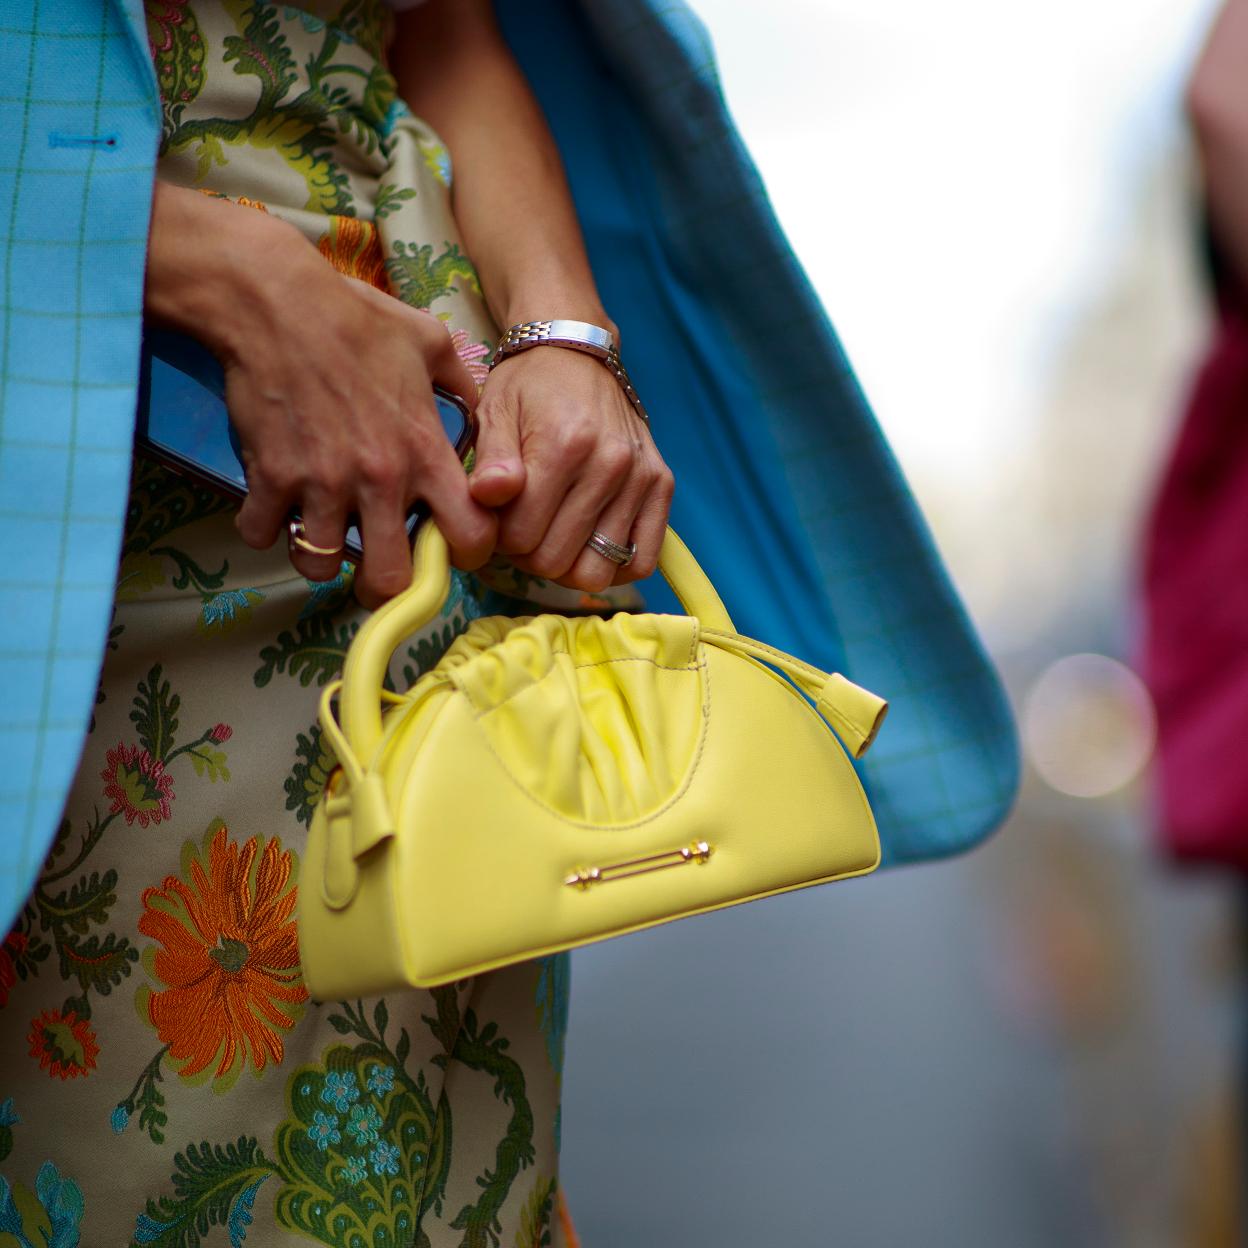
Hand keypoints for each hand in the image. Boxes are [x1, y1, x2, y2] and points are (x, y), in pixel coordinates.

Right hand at [145, 183, 494, 607]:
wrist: (276, 302)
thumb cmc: (357, 319)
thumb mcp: (430, 343)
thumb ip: (462, 387)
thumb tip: (481, 413)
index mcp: (425, 453)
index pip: (468, 538)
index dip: (464, 554)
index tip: (447, 546)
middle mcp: (379, 479)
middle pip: (390, 580)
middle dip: (386, 583)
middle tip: (377, 563)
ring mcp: (322, 483)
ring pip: (321, 566)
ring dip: (320, 556)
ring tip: (320, 531)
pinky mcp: (271, 478)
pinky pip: (264, 535)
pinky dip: (264, 528)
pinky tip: (272, 504)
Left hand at [467, 346, 673, 590]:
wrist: (578, 353)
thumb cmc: (528, 387)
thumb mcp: (494, 413)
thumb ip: (489, 461)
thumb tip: (487, 496)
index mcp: (563, 446)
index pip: (520, 537)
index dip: (499, 538)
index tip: (499, 519)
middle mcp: (609, 464)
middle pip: (556, 560)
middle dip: (528, 554)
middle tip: (523, 528)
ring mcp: (640, 478)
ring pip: (595, 572)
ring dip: (567, 565)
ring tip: (554, 535)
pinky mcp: (662, 486)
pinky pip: (641, 561)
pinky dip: (613, 566)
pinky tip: (590, 545)